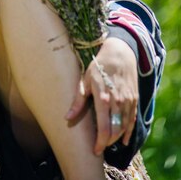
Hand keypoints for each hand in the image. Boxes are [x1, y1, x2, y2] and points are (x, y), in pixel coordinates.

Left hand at [66, 36, 137, 155]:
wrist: (119, 53)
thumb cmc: (98, 66)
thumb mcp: (85, 80)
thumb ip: (78, 101)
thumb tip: (67, 117)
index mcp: (103, 98)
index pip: (104, 128)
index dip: (100, 142)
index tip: (95, 150)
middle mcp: (117, 102)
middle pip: (115, 131)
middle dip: (108, 142)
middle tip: (100, 147)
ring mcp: (127, 101)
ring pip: (124, 127)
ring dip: (117, 137)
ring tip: (108, 142)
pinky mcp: (134, 99)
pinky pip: (132, 120)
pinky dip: (129, 131)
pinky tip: (124, 139)